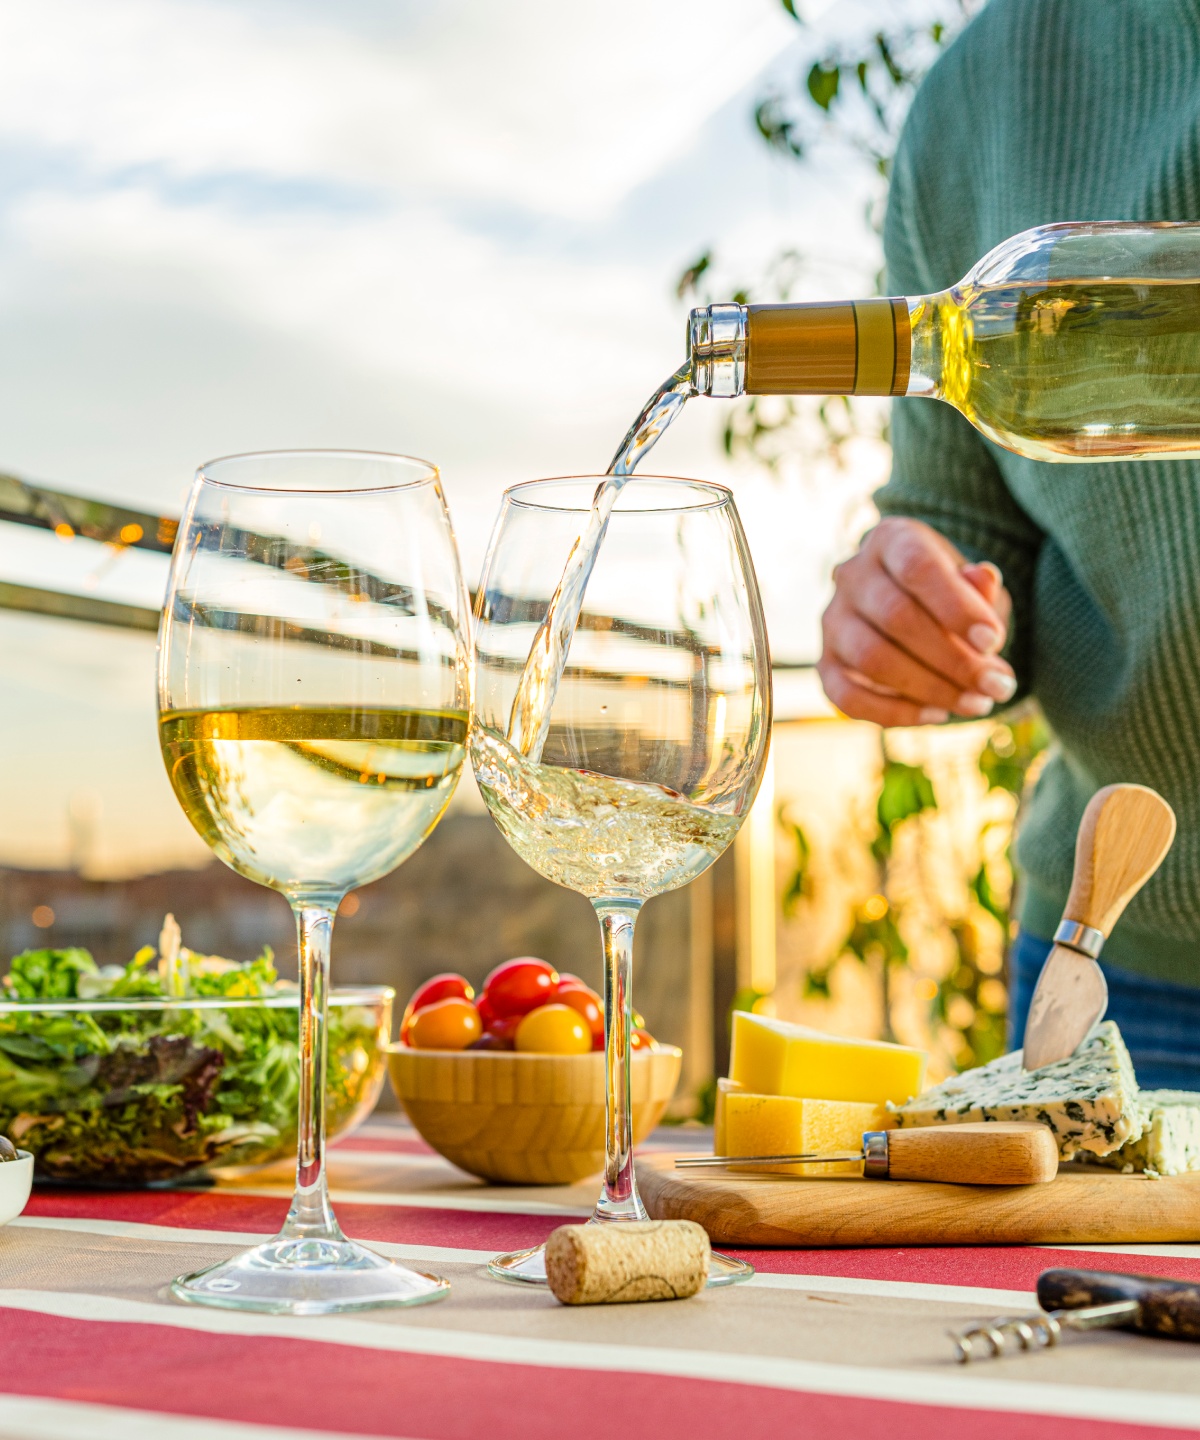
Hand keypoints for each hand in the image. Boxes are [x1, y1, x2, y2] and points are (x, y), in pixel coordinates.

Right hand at [818, 517, 1016, 727]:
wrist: (911, 611)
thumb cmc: (948, 596)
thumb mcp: (972, 584)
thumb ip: (980, 587)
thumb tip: (985, 580)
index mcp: (890, 540)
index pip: (916, 567)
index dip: (955, 607)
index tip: (993, 642)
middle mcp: (852, 576)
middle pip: (896, 617)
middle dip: (953, 659)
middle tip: (998, 686)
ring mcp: (832, 621)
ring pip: (872, 659)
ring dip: (930, 689)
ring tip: (976, 703)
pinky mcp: (826, 664)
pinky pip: (847, 696)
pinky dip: (894, 713)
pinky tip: (936, 714)